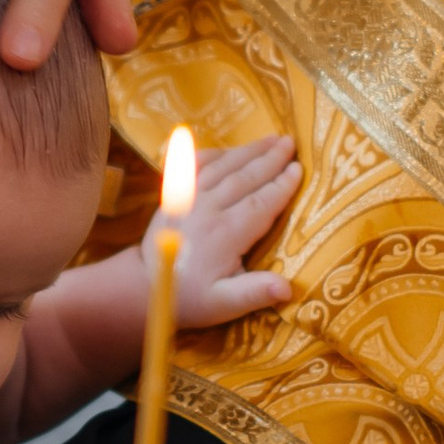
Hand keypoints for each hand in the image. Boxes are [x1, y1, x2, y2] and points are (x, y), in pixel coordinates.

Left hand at [166, 133, 300, 325]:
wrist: (144, 287)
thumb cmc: (191, 299)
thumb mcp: (224, 305)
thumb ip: (255, 293)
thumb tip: (287, 288)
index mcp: (224, 235)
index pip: (260, 204)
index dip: (281, 185)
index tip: (298, 168)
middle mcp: (206, 210)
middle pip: (244, 178)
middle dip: (269, 159)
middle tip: (291, 142)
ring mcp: (187, 198)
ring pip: (222, 167)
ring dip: (248, 151)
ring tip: (271, 139)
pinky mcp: (174, 195)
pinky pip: (195, 166)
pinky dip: (214, 153)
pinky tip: (230, 149)